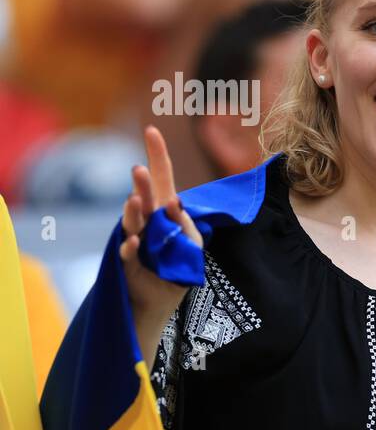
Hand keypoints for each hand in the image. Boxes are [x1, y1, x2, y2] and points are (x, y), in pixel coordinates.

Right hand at [120, 126, 202, 323]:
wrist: (159, 300)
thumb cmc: (177, 267)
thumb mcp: (193, 245)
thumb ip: (187, 224)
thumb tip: (175, 203)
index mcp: (164, 211)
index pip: (161, 178)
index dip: (157, 155)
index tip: (152, 129)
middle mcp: (147, 220)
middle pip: (145, 197)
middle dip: (142, 184)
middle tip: (138, 170)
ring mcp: (135, 239)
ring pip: (133, 221)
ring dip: (133, 211)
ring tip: (134, 200)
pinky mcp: (128, 262)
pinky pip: (128, 253)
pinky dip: (131, 248)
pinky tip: (135, 243)